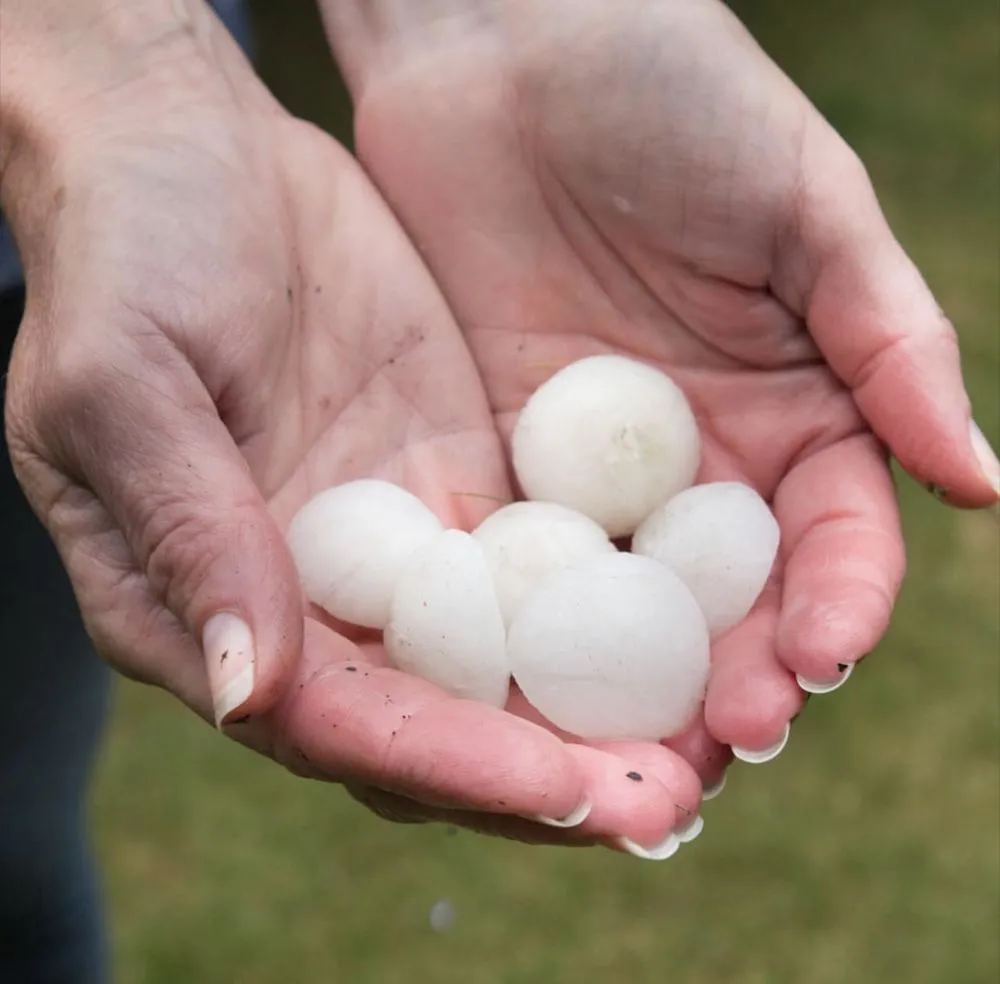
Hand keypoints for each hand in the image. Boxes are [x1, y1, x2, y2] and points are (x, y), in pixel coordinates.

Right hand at [2, 3, 703, 852]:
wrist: (194, 155)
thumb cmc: (127, 254)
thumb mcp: (128, 381)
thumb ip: (193, 528)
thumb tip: (254, 691)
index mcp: (204, 606)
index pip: (335, 722)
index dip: (449, 765)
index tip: (563, 789)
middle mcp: (309, 603)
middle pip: (436, 726)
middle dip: (548, 775)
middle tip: (667, 805)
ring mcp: (395, 547)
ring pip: (503, 668)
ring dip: (597, 716)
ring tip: (708, 747)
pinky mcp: (457, 486)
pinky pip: (542, 570)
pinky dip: (609, 617)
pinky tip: (692, 635)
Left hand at [323, 0, 999, 759]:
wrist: (505, 47)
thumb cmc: (671, 94)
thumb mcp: (804, 205)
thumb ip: (887, 340)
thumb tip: (984, 484)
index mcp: (792, 407)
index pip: (831, 538)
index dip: (834, 606)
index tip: (815, 661)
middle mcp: (698, 460)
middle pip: (727, 604)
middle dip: (733, 683)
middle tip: (713, 753)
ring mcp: (593, 473)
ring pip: (624, 610)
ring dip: (630, 688)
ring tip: (626, 758)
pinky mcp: (497, 459)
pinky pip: (517, 561)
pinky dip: (523, 626)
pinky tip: (516, 682)